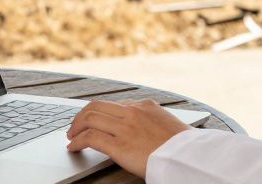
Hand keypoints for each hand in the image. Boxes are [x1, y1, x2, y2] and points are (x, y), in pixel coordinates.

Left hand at [65, 99, 190, 177]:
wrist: (189, 156)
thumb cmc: (182, 146)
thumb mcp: (166, 123)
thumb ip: (149, 120)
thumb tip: (138, 127)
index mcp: (145, 105)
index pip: (113, 104)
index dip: (97, 112)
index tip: (91, 119)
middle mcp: (133, 112)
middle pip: (96, 106)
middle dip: (81, 116)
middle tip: (74, 127)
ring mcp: (125, 127)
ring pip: (90, 118)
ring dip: (75, 128)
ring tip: (71, 137)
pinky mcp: (120, 145)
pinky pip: (91, 138)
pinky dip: (78, 141)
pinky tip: (74, 147)